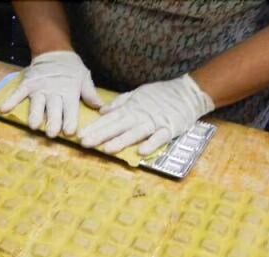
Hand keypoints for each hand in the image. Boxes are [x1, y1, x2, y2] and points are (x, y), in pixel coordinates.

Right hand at [0, 51, 103, 137]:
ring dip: (35, 115)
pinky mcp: (27, 84)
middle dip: (53, 122)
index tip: (69, 132)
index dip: (69, 120)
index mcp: (69, 92)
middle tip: (51, 134)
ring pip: (37, 104)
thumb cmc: (71, 68)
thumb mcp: (84, 78)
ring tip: (34, 126)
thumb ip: (89, 93)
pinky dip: (10, 101)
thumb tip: (100, 106)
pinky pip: (17, 93)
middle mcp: (53, 92)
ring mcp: (39, 88)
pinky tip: (3, 110)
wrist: (54, 51)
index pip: (70, 109)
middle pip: (53, 110)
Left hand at [78, 74, 213, 155]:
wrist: (189, 92)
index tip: (79, 135)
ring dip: (121, 141)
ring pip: (135, 133)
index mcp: (131, 108)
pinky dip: (151, 144)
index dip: (94, 127)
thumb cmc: (161, 94)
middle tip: (84, 143)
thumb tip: (102, 110)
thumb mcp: (138, 94)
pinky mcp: (169, 129)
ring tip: (107, 149)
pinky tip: (141, 151)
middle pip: (117, 127)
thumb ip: (120, 103)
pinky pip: (160, 138)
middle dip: (100, 135)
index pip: (109, 119)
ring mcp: (155, 123)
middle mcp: (140, 116)